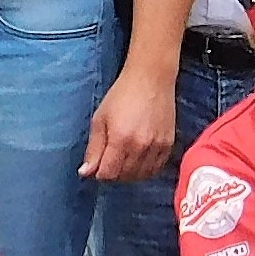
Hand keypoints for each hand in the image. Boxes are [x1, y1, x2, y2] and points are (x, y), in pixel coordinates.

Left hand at [79, 62, 176, 181]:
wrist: (151, 78)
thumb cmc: (122, 95)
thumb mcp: (100, 119)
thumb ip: (93, 148)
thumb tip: (86, 172)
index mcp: (120, 139)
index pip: (108, 173)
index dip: (99, 172)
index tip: (98, 164)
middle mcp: (140, 146)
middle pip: (124, 176)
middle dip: (113, 173)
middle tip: (110, 160)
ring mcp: (157, 146)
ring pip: (141, 175)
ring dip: (129, 173)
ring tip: (124, 160)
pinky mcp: (169, 144)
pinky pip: (156, 168)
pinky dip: (146, 169)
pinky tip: (139, 159)